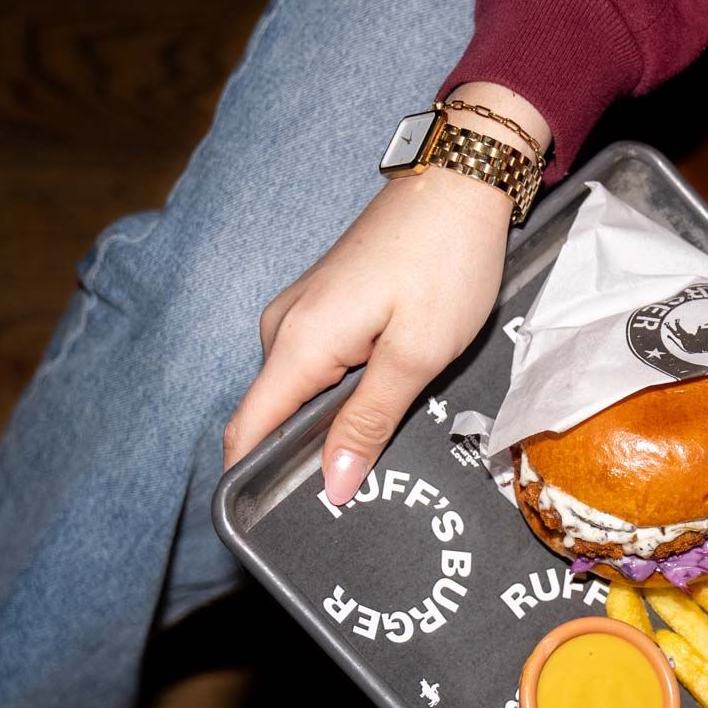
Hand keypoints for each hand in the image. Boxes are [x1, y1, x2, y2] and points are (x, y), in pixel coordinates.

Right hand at [222, 84, 548, 504]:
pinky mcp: (326, 304)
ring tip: (381, 453)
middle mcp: (284, 328)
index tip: (284, 526)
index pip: (246, 431)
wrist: (461, 182)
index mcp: (298, 344)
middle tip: (360, 498)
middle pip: (272, 417)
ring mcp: (302, 313)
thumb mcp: (417, 355)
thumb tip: (331, 484)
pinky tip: (384, 403)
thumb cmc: (446, 262)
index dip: (253, 483)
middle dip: (305, 460)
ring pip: (300, 393)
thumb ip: (368, 422)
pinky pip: (319, 366)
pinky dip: (343, 393)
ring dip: (331, 425)